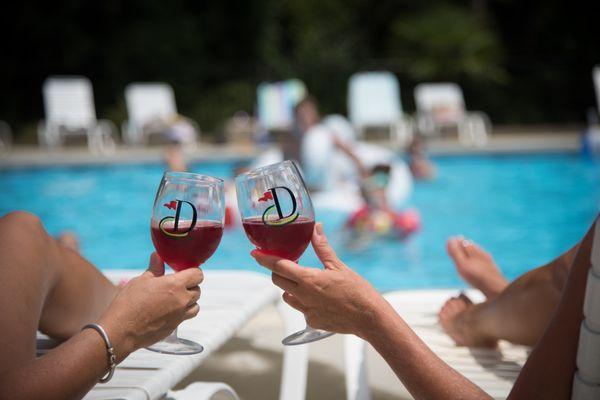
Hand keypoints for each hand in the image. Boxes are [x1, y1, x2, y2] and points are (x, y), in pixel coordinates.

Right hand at [98, 253, 201, 360]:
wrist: (121, 330)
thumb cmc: (129, 303)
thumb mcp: (141, 281)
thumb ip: (154, 269)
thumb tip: (157, 256)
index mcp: (175, 285)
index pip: (197, 275)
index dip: (193, 272)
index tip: (184, 272)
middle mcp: (182, 300)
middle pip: (198, 290)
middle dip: (190, 286)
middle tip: (177, 285)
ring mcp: (179, 316)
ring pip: (195, 306)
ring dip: (189, 301)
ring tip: (175, 298)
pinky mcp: (174, 327)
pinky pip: (185, 318)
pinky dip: (181, 313)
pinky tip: (168, 311)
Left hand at [251, 223, 389, 337]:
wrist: (369, 318)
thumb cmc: (358, 291)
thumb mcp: (338, 266)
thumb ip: (322, 248)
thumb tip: (315, 229)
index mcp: (309, 280)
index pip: (278, 267)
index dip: (264, 259)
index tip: (255, 253)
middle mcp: (303, 296)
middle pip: (278, 281)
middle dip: (278, 271)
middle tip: (287, 264)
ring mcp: (306, 311)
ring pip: (287, 296)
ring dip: (289, 287)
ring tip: (304, 281)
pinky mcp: (312, 322)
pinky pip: (300, 309)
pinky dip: (303, 301)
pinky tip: (318, 298)